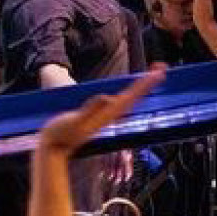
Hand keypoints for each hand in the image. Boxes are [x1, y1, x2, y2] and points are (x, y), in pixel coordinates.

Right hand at [37, 66, 164, 156]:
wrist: (54, 147)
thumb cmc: (60, 134)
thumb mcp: (74, 120)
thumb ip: (90, 109)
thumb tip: (108, 98)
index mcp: (109, 113)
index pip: (132, 95)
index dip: (145, 83)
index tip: (159, 72)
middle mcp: (112, 114)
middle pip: (136, 96)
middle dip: (149, 82)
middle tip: (163, 68)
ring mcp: (107, 116)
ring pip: (130, 99)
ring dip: (142, 87)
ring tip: (153, 75)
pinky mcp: (101, 117)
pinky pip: (121, 103)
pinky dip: (130, 94)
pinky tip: (132, 92)